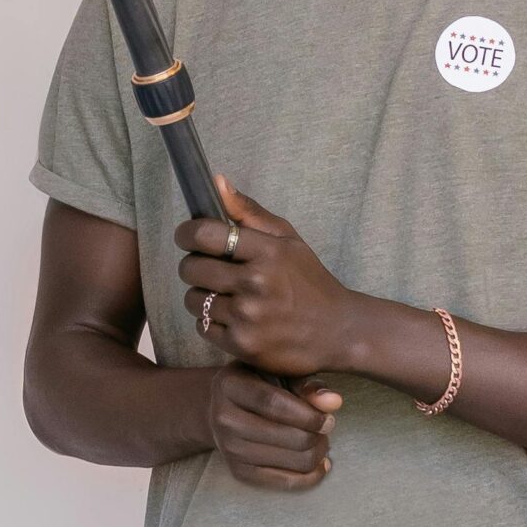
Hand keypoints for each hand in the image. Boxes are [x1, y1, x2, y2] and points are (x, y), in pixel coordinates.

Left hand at [176, 175, 365, 377]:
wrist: (339, 332)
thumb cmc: (309, 281)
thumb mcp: (288, 239)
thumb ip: (248, 211)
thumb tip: (216, 181)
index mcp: (267, 251)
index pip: (203, 235)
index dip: (187, 233)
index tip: (188, 237)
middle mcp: (256, 283)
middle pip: (191, 268)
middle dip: (193, 265)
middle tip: (208, 268)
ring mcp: (248, 317)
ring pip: (193, 299)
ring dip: (201, 295)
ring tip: (224, 294)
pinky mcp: (243, 345)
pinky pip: (202, 326)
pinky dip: (211, 321)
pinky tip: (232, 317)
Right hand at [206, 364, 343, 489]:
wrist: (219, 407)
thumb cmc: (257, 383)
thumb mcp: (275, 372)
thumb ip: (305, 385)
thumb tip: (335, 402)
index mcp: (230, 385)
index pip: (273, 404)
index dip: (308, 415)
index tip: (328, 418)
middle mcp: (224, 418)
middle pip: (290, 437)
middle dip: (318, 435)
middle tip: (326, 426)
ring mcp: (229, 448)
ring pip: (294, 461)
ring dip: (318, 452)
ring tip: (319, 440)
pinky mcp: (239, 472)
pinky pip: (287, 482)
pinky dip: (312, 475)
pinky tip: (319, 462)